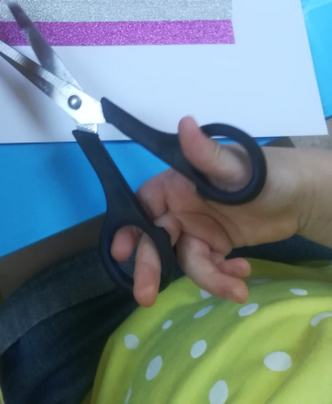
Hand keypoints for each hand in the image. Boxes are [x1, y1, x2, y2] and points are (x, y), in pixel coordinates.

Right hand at [111, 118, 308, 306]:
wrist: (300, 198)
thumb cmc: (264, 173)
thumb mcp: (235, 167)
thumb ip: (206, 154)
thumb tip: (185, 124)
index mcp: (176, 184)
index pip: (144, 205)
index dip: (129, 227)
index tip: (120, 251)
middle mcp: (180, 207)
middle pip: (156, 239)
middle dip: (151, 267)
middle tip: (146, 296)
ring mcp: (197, 228)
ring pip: (185, 259)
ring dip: (208, 277)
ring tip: (236, 289)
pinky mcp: (215, 246)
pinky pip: (208, 267)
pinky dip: (223, 276)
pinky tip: (243, 274)